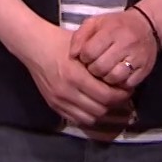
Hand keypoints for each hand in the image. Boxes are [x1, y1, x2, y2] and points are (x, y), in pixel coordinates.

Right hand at [16, 23, 131, 127]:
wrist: (34, 46)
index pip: (107, 96)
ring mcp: (59, 100)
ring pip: (90, 118)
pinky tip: (92, 105)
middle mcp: (67, 91)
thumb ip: (101, 62)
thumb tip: (121, 75)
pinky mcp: (53, 105)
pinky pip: (76, 119)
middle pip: (100, 109)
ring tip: (107, 101)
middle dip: (114, 104)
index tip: (127, 88)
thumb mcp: (83, 46)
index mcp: (76, 76)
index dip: (121, 95)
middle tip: (120, 95)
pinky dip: (88, 115)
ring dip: (101, 111)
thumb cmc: (60, 42)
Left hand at [70, 9, 159, 90]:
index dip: (84, 57)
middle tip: (94, 67)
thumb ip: (80, 36)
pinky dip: (120, 84)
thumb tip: (72, 55)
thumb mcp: (95, 22)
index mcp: (111, 31)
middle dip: (93, 70)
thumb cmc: (115, 25)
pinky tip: (116, 77)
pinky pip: (128, 84)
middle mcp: (126, 44)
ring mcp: (137, 57)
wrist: (146, 25)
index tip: (86, 57)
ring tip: (104, 73)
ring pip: (114, 77)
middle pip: (100, 67)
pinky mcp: (145, 69)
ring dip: (105, 78)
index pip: (89, 52)